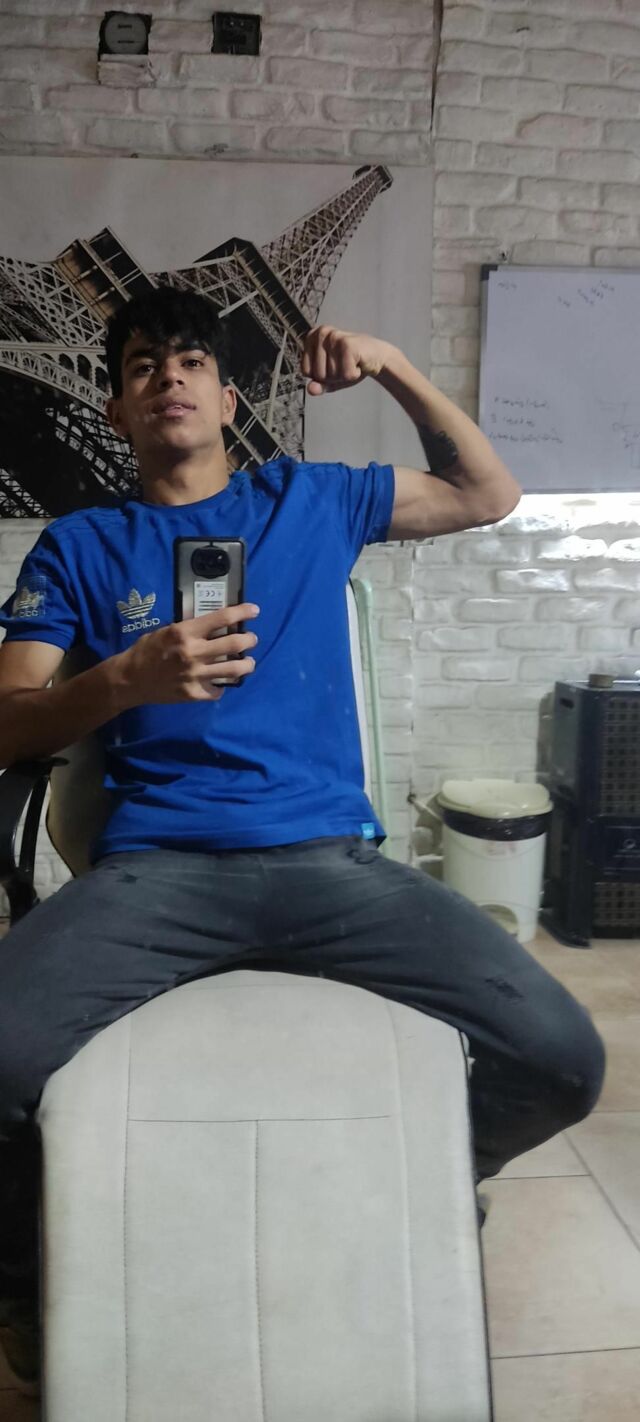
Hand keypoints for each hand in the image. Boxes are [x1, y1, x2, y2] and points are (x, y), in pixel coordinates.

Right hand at [117, 603, 258, 705]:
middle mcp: (193, 652)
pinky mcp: (193, 693)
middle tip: (251, 639)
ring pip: (234, 670)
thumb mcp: (166, 631)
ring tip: (248, 663)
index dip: (242, 612)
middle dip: (249, 639)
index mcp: (185, 632)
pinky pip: (217, 690)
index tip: (254, 611)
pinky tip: (221, 682)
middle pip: (234, 644)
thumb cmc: (146, 650)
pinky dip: (222, 686)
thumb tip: (214, 626)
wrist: (130, 679)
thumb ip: (190, 630)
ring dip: (246, 665)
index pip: (222, 618)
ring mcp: (195, 675)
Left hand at [301, 326, 394, 395]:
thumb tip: (311, 389)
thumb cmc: (350, 365)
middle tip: (345, 365)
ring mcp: (333, 336)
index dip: (322, 377)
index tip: (334, 366)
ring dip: (344, 376)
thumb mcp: (331, 378)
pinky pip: (345, 375)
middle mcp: (320, 333)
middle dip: (333, 377)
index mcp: (311, 338)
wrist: (377, 356)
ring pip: (330, 375)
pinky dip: (354, 375)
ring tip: (352, 363)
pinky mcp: (347, 344)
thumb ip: (319, 385)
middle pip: (318, 375)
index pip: (306, 372)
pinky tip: (358, 363)